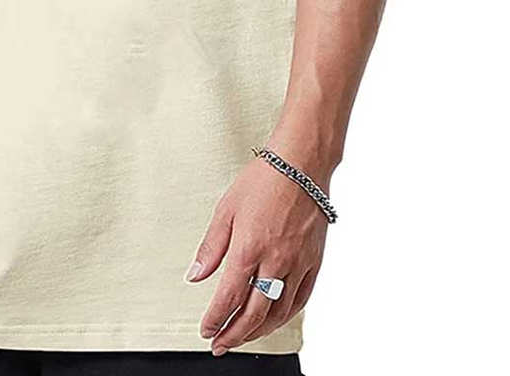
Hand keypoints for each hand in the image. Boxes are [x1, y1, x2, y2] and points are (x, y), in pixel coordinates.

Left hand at [185, 157, 327, 354]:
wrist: (301, 165)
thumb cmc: (262, 181)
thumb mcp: (226, 209)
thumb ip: (210, 247)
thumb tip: (195, 275)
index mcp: (249, 247)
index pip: (228, 297)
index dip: (215, 319)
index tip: (205, 329)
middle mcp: (276, 261)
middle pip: (254, 314)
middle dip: (234, 334)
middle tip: (220, 343)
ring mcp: (298, 264)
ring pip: (279, 313)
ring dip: (259, 331)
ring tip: (243, 335)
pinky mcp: (315, 262)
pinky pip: (301, 299)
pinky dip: (286, 316)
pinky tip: (274, 319)